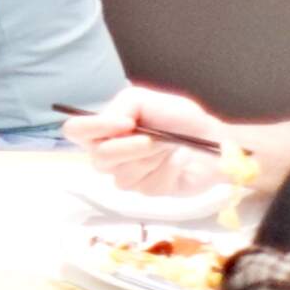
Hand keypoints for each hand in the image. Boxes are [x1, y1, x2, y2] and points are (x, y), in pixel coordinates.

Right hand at [61, 83, 244, 197]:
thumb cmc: (181, 118)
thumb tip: (115, 124)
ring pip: (121, 174)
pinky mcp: (146, 190)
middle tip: (156, 139)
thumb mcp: (148, 99)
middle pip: (99, 157)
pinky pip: (145, 186)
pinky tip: (174, 164)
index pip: (75, 130)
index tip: (126, 123)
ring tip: (169, 148)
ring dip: (150, 159)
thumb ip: (122, 105)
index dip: (94, 128)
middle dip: (130, 147)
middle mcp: (108, 153)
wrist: (214, 142)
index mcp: (104, 128)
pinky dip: (164, 171)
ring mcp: (126, 174)